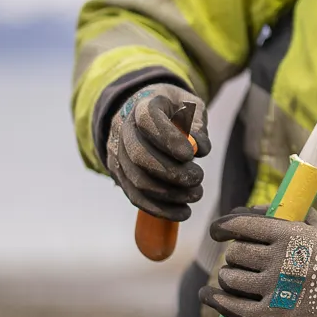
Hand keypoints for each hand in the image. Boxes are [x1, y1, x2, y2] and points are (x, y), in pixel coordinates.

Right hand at [105, 83, 210, 220]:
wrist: (142, 113)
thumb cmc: (173, 110)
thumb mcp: (189, 104)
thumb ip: (197, 123)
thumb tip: (199, 147)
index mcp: (142, 105)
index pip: (148, 119)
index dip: (168, 138)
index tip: (190, 154)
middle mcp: (123, 129)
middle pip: (139, 155)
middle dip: (172, 172)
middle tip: (199, 178)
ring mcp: (117, 153)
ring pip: (137, 180)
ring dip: (169, 194)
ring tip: (196, 195)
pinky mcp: (119, 174)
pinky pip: (135, 197)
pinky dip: (160, 209)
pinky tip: (183, 212)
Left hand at [200, 208, 316, 316]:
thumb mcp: (315, 225)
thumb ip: (283, 212)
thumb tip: (251, 209)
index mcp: (288, 233)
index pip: (241, 225)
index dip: (223, 227)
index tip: (217, 231)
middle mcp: (279, 259)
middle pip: (234, 253)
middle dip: (235, 254)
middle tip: (243, 257)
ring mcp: (275, 287)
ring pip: (230, 278)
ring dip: (229, 275)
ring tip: (235, 275)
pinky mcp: (272, 313)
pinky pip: (233, 306)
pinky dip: (215, 300)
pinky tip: (207, 295)